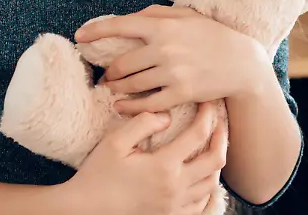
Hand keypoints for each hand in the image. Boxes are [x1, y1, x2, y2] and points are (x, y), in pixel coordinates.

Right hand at [62, 102, 227, 214]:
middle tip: (219, 123)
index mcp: (163, 166)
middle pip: (216, 160)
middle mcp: (175, 187)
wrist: (84, 210)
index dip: (208, 115)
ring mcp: (174, 205)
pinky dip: (206, 189)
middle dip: (222, 137)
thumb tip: (167, 116)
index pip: (199, 134)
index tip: (208, 103)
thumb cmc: (97, 175)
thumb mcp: (114, 142)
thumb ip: (143, 123)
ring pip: (211, 184)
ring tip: (212, 146)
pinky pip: (200, 205)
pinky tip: (201, 177)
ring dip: (216, 163)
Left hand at [76, 5, 272, 115]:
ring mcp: (171, 72)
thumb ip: (158, 13)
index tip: (79, 35)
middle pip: (121, 63)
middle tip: (104, 75)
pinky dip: (129, 107)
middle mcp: (164, 48)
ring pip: (130, 84)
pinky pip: (146, 103)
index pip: (121, 26)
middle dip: (108, 71)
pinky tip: (121, 106)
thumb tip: (131, 16)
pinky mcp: (180, 93)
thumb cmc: (214, 36)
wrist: (243, 63)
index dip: (96, 30)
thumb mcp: (188, 15)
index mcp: (164, 26)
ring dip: (116, 88)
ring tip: (112, 89)